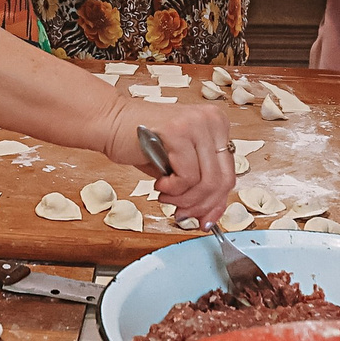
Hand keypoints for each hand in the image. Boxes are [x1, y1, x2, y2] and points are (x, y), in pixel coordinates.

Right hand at [105, 100, 234, 222]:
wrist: (110, 122)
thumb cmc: (141, 142)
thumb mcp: (178, 164)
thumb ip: (199, 185)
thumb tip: (210, 216)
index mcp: (218, 125)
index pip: (229, 173)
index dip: (216, 203)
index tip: (205, 219)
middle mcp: (212, 120)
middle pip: (221, 180)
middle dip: (200, 205)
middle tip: (182, 213)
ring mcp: (196, 123)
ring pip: (206, 182)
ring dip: (184, 199)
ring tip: (166, 195)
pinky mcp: (178, 131)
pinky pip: (187, 176)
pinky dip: (173, 188)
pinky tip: (160, 182)